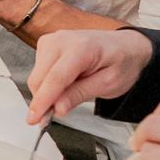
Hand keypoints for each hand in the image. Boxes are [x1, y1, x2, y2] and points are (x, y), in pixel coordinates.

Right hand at [26, 29, 152, 121]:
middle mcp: (62, 40)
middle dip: (43, 101)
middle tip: (57, 113)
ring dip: (46, 92)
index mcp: (82, 48)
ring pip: (36, 77)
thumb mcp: (108, 84)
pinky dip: (46, 83)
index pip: (55, 78)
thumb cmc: (121, 62)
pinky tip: (65, 82)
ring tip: (71, 90)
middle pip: (39, 79)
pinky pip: (38, 71)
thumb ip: (80, 94)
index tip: (34, 119)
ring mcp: (52, 40)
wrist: (125, 46)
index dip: (42, 101)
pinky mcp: (46, 44)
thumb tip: (57, 108)